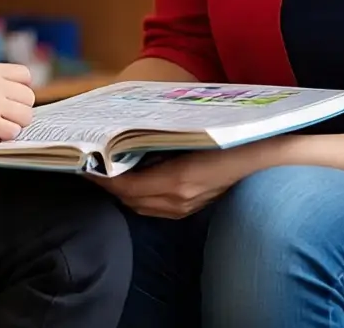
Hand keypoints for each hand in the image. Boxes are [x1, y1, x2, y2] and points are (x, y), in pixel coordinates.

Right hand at [0, 62, 35, 143]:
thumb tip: (25, 98)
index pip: (25, 75)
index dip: (21, 89)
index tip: (12, 98)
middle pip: (28, 97)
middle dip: (20, 109)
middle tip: (5, 115)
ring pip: (25, 116)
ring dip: (15, 124)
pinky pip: (13, 132)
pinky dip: (5, 135)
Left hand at [92, 149, 256, 218]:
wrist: (257, 159)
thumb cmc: (222, 139)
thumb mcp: (185, 136)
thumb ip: (156, 141)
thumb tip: (126, 139)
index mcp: (175, 180)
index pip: (126, 187)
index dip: (103, 180)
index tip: (86, 167)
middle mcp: (178, 199)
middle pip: (130, 199)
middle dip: (109, 186)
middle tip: (92, 167)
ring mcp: (185, 207)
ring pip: (141, 206)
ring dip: (123, 193)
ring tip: (109, 174)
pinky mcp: (191, 209)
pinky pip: (156, 208)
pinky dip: (140, 197)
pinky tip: (136, 182)